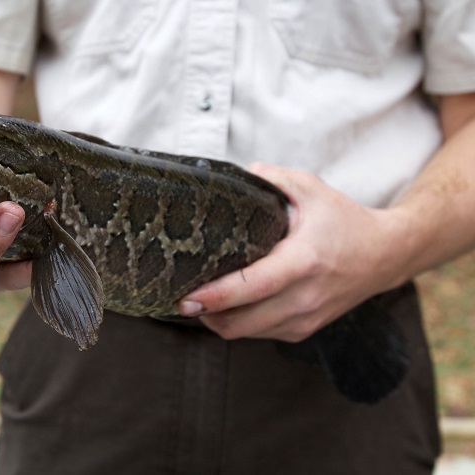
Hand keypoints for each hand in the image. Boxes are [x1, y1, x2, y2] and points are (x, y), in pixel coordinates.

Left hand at [178, 162, 405, 341]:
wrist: (385, 256)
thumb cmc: (344, 221)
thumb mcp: (311, 188)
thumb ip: (271, 178)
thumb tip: (237, 175)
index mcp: (304, 261)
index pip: (254, 287)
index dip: (216, 296)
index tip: (186, 297)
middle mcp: (305, 297)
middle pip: (240, 322)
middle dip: (204, 314)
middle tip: (180, 297)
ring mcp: (304, 319)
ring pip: (245, 333)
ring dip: (217, 320)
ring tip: (200, 299)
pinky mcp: (302, 331)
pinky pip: (258, 334)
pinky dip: (237, 323)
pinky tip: (228, 304)